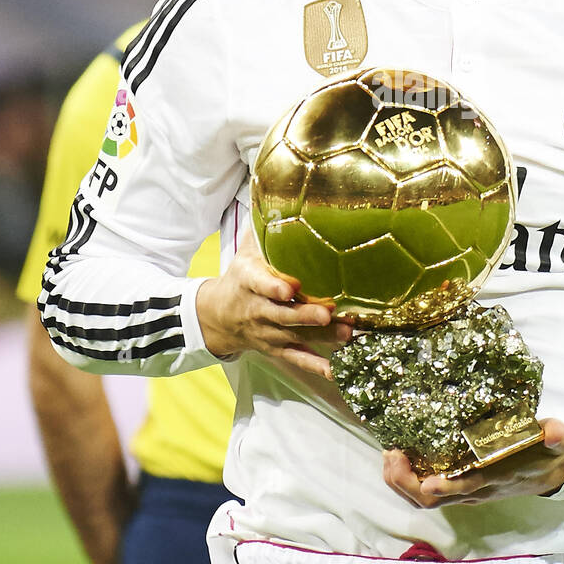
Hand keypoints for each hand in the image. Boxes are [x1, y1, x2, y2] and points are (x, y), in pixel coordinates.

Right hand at [196, 226, 352, 378]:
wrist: (217, 316)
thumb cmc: (240, 277)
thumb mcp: (245, 251)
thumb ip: (264, 228)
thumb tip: (279, 192)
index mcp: (248, 281)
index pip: (258, 283)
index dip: (272, 286)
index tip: (289, 287)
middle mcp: (258, 309)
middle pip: (282, 314)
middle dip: (305, 315)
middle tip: (328, 312)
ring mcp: (268, 332)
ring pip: (294, 336)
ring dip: (320, 337)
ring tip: (346, 334)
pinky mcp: (276, 348)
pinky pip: (296, 358)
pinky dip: (315, 365)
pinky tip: (335, 371)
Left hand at [383, 418, 563, 508]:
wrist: (552, 473)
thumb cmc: (550, 454)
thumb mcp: (559, 442)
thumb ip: (556, 436)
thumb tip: (553, 432)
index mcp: (496, 478)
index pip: (467, 488)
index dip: (446, 487)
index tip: (427, 481)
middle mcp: (476, 490)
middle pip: (433, 501)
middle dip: (406, 484)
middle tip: (392, 456)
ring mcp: (465, 492)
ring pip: (424, 500)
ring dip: (401, 482)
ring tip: (389, 456)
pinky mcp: (459, 486)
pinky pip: (426, 492)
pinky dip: (407, 478)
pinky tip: (398, 458)